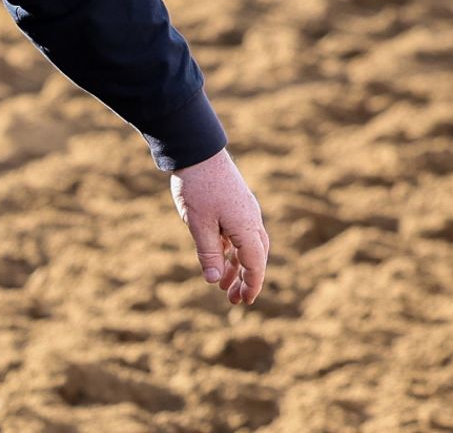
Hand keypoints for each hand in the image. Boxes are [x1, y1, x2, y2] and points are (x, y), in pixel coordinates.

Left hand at [170, 148, 268, 304]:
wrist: (196, 150)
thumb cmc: (197, 186)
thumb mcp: (198, 224)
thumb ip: (208, 253)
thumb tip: (214, 281)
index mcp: (247, 227)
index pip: (256, 264)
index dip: (251, 285)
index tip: (244, 302)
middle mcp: (251, 220)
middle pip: (255, 257)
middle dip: (245, 280)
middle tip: (232, 300)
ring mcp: (244, 211)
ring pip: (246, 246)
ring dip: (236, 266)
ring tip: (221, 285)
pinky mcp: (234, 204)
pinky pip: (237, 234)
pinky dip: (230, 249)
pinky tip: (217, 259)